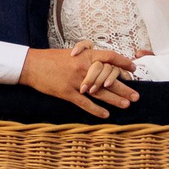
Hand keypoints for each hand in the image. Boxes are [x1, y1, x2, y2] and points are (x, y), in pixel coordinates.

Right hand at [22, 41, 139, 117]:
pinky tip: (105, 115)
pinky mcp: (67, 93)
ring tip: (127, 105)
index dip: (123, 63)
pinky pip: (84, 103)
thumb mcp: (71, 53)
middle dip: (124, 88)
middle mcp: (83, 68)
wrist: (32, 65)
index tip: (134, 69)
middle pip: (109, 78)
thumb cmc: (52, 59)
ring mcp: (76, 81)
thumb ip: (87, 57)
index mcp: (85, 56)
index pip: (110, 57)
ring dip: (115, 99)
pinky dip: (96, 110)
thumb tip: (102, 62)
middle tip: (136, 96)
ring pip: (100, 92)